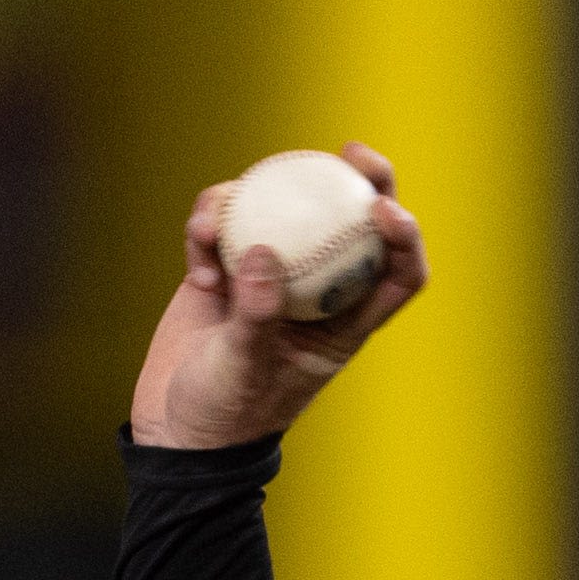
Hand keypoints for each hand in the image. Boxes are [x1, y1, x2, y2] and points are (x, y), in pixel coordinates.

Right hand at [130, 149, 426, 449]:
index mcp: (344, 324)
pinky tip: (197, 263)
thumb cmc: (224, 413)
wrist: (173, 427)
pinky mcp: (226, 266)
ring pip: (282, 210)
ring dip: (253, 198)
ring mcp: (270, 274)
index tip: (386, 210)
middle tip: (351, 152)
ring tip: (216, 220)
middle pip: (353, 224)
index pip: (397, 275)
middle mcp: (315, 291)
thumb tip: (261, 250)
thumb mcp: (243, 370)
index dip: (405, 238)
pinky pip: (225, 223)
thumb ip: (255, 315)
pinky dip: (209, 227)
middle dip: (362, 181)